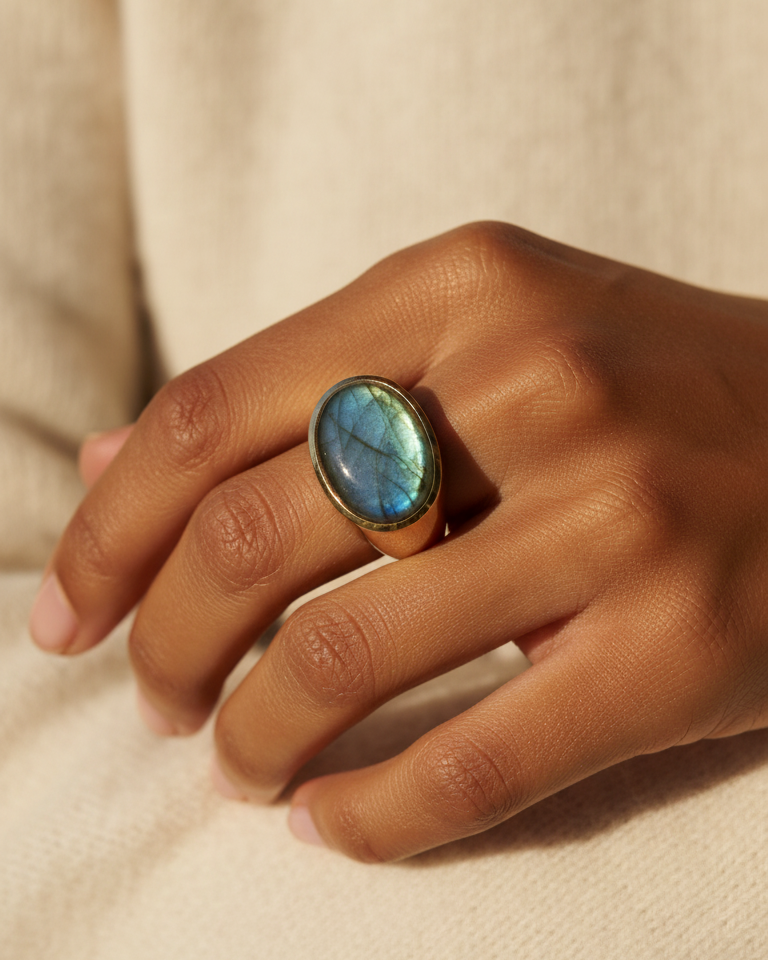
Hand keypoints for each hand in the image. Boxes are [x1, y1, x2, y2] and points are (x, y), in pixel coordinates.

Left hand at [29, 223, 767, 860]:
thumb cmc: (642, 384)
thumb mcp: (476, 333)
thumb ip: (298, 389)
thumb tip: (110, 464)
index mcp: (462, 288)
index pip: (207, 411)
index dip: (108, 527)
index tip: (71, 612)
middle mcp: (533, 381)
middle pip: (249, 535)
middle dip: (166, 646)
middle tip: (161, 703)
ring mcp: (613, 513)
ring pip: (342, 658)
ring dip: (253, 738)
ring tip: (240, 765)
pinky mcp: (677, 645)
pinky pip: (473, 761)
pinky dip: (372, 816)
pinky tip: (333, 820)